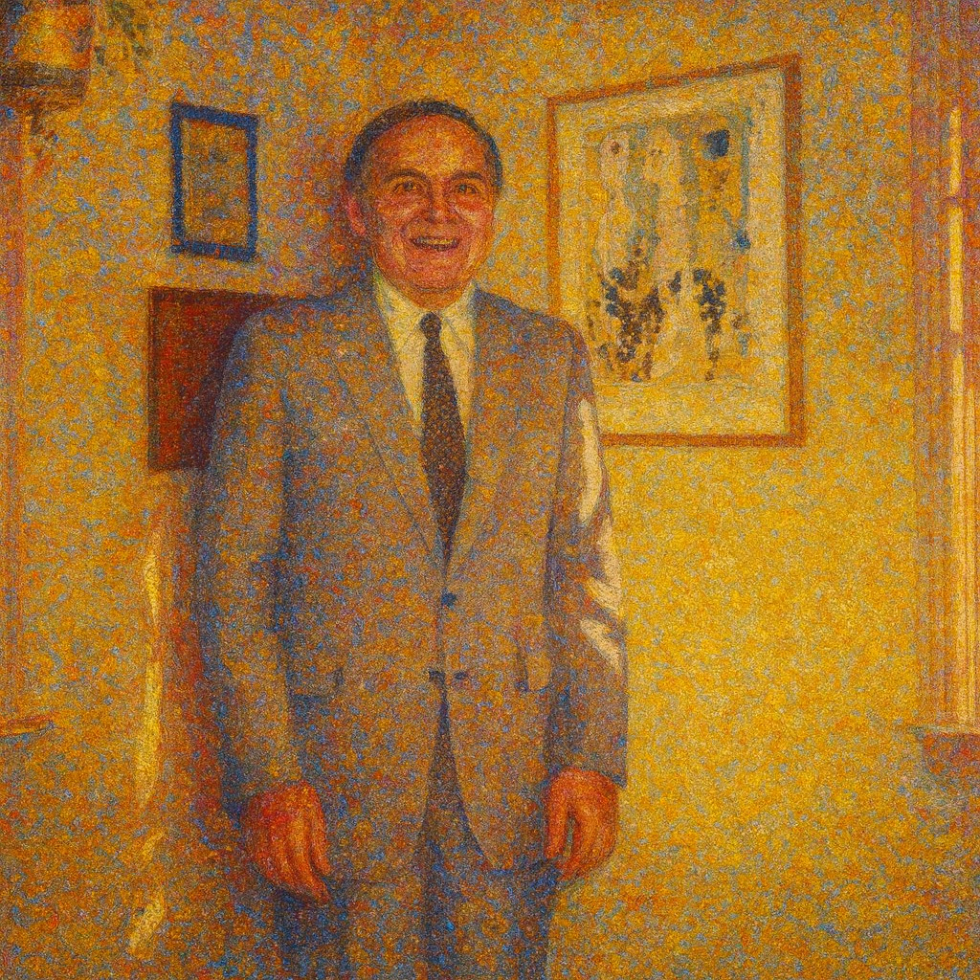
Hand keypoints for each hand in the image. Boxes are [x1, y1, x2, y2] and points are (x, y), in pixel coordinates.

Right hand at [241, 780, 331, 901]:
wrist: (268, 775)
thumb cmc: (297, 794)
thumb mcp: (314, 810)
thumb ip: (318, 841)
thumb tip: (324, 871)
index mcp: (294, 821)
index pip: (300, 861)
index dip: (309, 881)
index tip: (320, 892)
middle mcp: (274, 829)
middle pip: (284, 869)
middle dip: (299, 887)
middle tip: (313, 895)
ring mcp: (259, 833)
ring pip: (269, 869)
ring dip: (285, 884)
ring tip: (301, 890)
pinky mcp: (248, 836)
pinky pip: (258, 863)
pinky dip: (270, 875)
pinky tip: (283, 880)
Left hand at [544, 768, 618, 881]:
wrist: (587, 759)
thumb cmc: (568, 780)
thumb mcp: (556, 802)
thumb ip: (555, 830)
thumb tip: (551, 856)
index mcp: (591, 818)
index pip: (583, 851)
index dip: (572, 866)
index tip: (560, 874)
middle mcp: (606, 821)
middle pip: (597, 854)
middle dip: (583, 868)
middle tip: (566, 875)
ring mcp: (612, 818)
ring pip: (607, 849)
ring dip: (593, 862)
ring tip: (577, 868)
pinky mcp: (614, 815)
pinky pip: (611, 840)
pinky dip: (601, 852)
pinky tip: (589, 853)